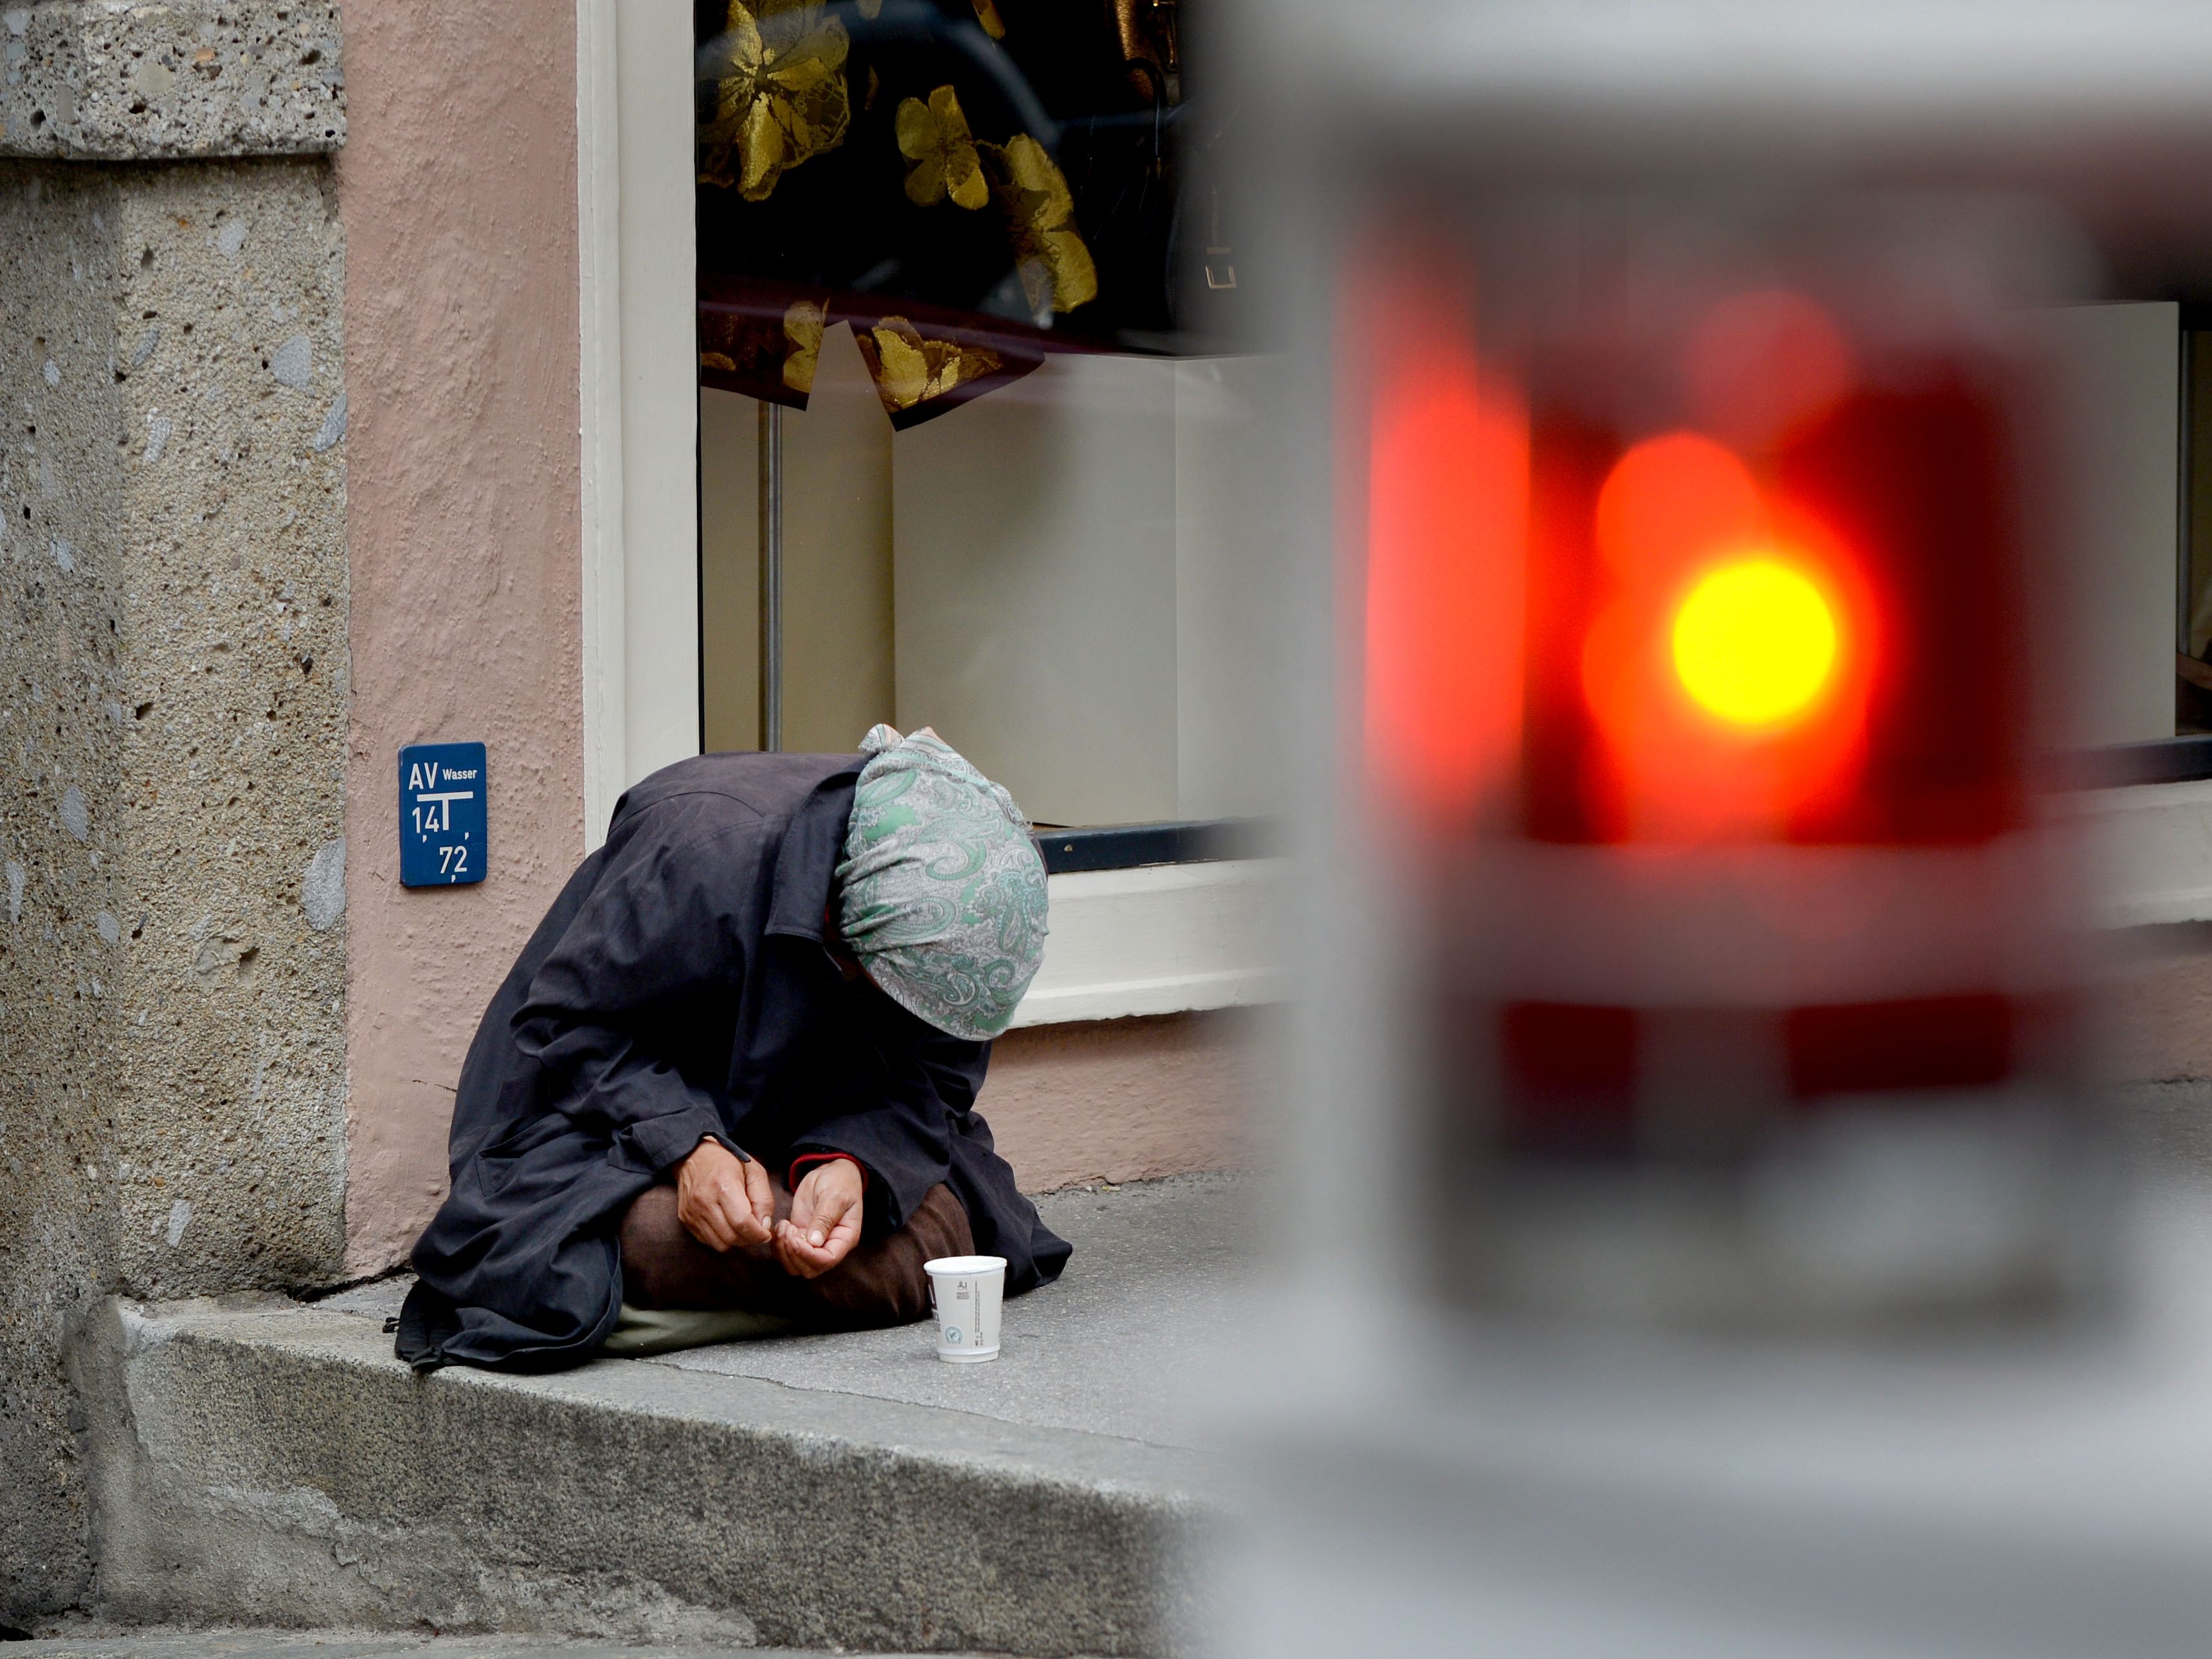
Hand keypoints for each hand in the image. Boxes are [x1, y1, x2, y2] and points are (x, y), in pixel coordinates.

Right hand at [674, 1136, 774, 1251]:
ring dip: (735, 1241)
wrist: (693, 1156)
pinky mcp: (685, 1219)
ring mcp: (692, 1212)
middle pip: (731, 1237)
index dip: (758, 1234)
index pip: (742, 1222)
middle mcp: (704, 1201)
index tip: (766, 1234)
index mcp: (723, 1185)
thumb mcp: (754, 1171)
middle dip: (749, 1239)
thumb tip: (764, 1227)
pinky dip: (721, 1239)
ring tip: (742, 1228)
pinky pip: (707, 1241)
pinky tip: (727, 1225)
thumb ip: (763, 1199)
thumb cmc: (728, 1162)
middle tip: (756, 1231)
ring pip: (719, 1244)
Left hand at [776, 1158, 863, 1277]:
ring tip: (784, 1226)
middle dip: (794, 1254)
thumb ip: (825, 1218)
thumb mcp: (835, 1196)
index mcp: (845, 1238)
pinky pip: (786, 1253)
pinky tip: (780, 1226)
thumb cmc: (840, 1181)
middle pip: (810, 1269)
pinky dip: (778, 1245)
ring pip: (795, 1265)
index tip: (795, 1239)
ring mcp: (813, 1243)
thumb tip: (814, 1242)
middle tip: (789, 1230)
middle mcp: (830, 1246)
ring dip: (784, 1251)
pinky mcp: (799, 1236)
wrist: (832, 1171)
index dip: (809, 1255)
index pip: (828, 1259)